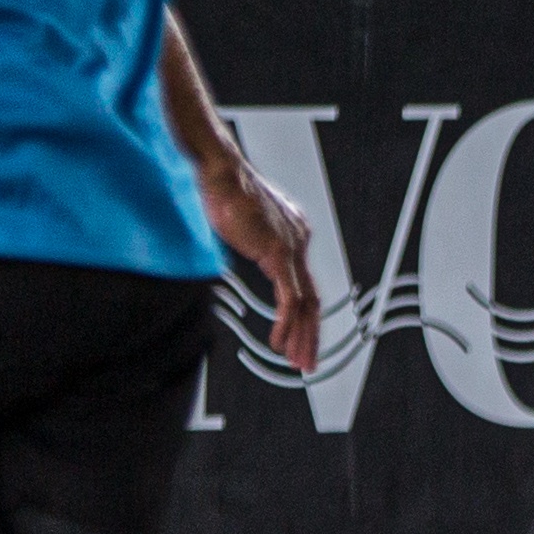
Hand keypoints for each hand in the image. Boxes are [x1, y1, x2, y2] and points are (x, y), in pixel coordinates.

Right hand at [202, 158, 320, 369]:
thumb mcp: (244, 225)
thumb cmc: (224, 191)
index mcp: (294, 235)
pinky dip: (286, 323)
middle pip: (313, 299)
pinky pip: (290, 298)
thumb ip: (253, 242)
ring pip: (306, 304)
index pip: (306, 286)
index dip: (304, 316)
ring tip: (297, 360)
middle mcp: (300, 241)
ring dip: (302, 336)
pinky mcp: (279, 252)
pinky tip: (280, 341)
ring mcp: (292, 247)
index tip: (298, 337)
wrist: (220, 172)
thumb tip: (247, 249)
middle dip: (310, 334)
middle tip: (307, 361)